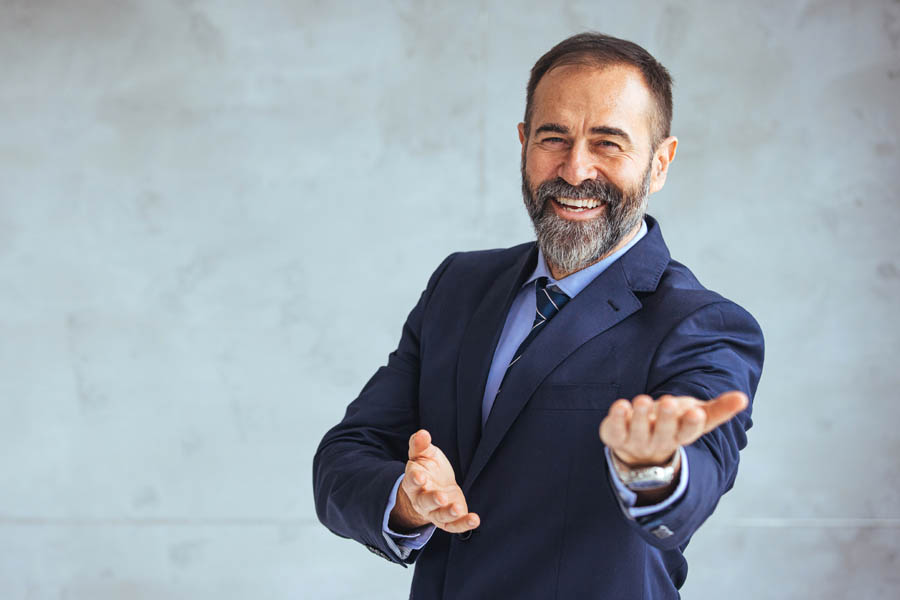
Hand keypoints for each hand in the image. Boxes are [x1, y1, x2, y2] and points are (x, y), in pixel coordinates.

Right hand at [389, 429, 480, 533]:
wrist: (435, 488)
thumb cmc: (428, 469)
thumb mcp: (424, 454)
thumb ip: (421, 445)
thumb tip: (422, 433)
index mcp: (413, 482)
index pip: (412, 481)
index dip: (415, 478)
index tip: (421, 475)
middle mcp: (422, 500)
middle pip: (425, 502)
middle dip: (432, 500)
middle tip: (441, 497)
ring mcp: (435, 511)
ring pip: (440, 516)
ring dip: (449, 513)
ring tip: (457, 509)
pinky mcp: (449, 520)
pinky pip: (454, 525)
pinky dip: (464, 524)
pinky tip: (474, 520)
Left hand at [599, 390, 748, 465]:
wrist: (639, 449)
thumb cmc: (673, 424)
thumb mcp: (696, 416)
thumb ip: (718, 409)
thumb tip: (743, 398)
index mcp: (681, 435)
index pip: (689, 433)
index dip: (691, 424)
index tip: (695, 412)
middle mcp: (659, 441)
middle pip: (663, 434)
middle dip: (666, 419)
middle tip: (669, 401)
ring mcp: (636, 441)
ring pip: (638, 432)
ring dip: (639, 416)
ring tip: (642, 400)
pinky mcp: (615, 436)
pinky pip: (614, 430)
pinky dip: (616, 418)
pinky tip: (620, 405)